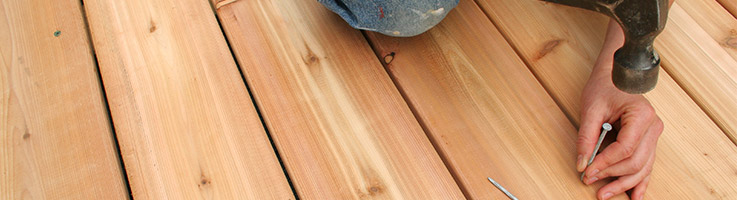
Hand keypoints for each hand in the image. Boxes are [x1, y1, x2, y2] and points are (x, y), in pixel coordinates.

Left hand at [576, 20, 663, 199]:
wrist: (617, 75)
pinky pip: (647, 165)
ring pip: (643, 167)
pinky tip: (634, 196)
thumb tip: (582, 163)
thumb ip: (586, 138)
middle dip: (613, 176)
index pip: (625, 148)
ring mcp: (653, 134)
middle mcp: (653, 126)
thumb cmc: (605, 86)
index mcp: (642, 115)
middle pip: (636, 162)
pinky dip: (640, 181)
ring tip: (605, 194)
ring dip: (624, 184)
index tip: (588, 172)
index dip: (606, 163)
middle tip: (591, 182)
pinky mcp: (648, 140)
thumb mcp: (591, 109)